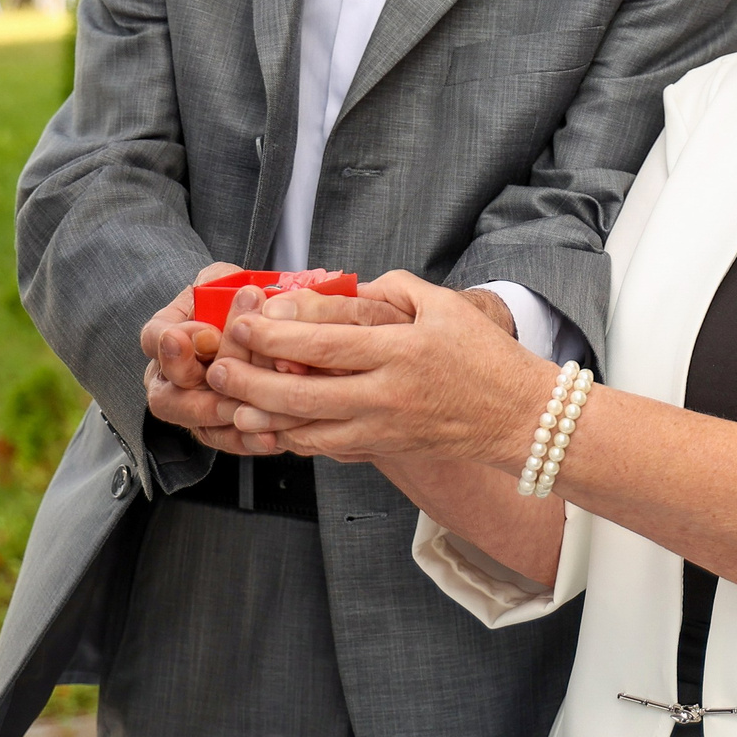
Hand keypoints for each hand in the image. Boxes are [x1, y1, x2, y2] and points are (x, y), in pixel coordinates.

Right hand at [140, 263, 291, 453]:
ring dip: (224, 417)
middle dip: (197, 390)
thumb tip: (220, 309)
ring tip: (252, 410)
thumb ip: (217, 287)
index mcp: (166, 334)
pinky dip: (245, 440)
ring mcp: (189, 404)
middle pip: (166, 396)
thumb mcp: (224, 278)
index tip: (206, 334)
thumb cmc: (236, 296)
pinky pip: (223, 440)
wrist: (258, 320)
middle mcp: (169, 375)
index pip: (156, 341)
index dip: (176, 343)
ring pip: (194, 422)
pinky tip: (268, 437)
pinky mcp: (216, 426)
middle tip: (229, 382)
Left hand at [208, 271, 552, 466]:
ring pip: (307, 428)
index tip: (246, 321)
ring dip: (262, 417)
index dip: (279, 332)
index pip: (327, 341)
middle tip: (218, 366)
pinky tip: (269, 427)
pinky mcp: (384, 448)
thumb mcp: (445, 306)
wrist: (518, 415)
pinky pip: (326, 448)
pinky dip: (292, 439)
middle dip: (252, 378)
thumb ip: (393, 290)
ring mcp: (384, 426)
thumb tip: (344, 288)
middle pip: (304, 390)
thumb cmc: (483, 355)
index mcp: (402, 349)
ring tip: (230, 402)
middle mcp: (388, 392)